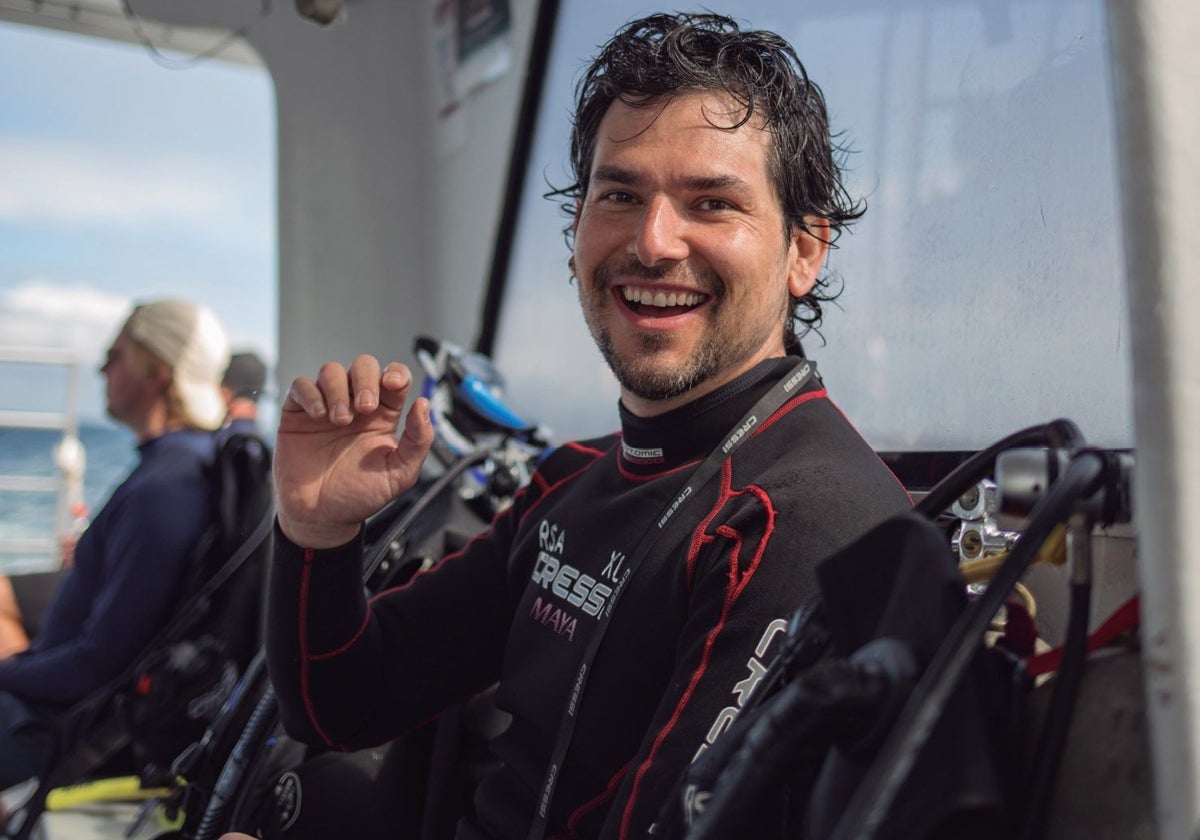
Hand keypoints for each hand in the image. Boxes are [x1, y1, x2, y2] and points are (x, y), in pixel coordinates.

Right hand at [275, 355, 433, 547]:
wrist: (321, 517)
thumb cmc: (360, 496)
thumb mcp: (399, 474)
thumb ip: (418, 441)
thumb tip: (424, 405)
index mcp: (383, 416)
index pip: (394, 378)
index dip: (395, 373)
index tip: (393, 384)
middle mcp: (355, 406)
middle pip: (363, 366)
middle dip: (365, 379)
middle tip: (365, 408)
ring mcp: (327, 407)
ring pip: (331, 371)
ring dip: (338, 389)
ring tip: (339, 420)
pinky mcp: (298, 414)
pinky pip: (301, 386)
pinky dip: (310, 394)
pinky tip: (318, 416)